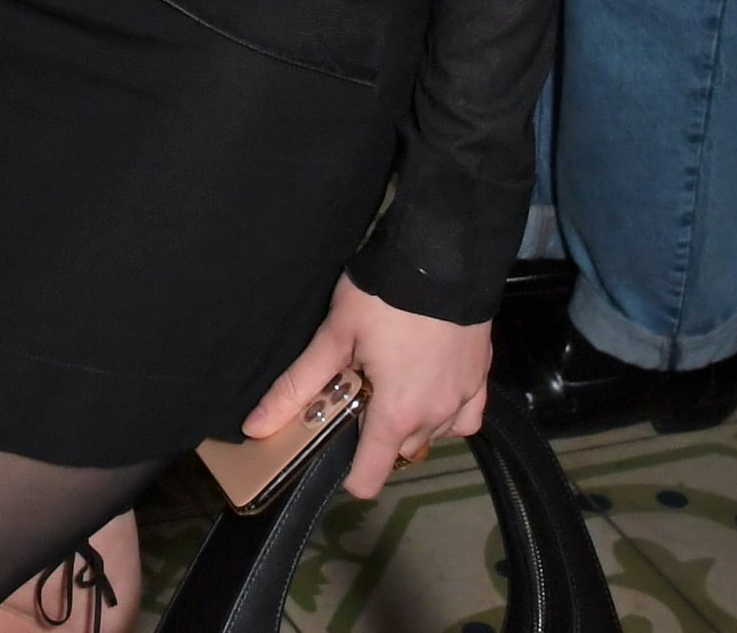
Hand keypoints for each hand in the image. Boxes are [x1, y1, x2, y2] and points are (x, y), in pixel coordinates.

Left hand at [246, 273, 489, 503]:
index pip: (369, 479)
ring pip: (431, 435)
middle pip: (398, 452)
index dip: (347, 472)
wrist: (444, 257)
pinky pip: (463, 418)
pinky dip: (445, 412)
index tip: (334, 444)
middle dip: (375, 433)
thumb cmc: (384, 297)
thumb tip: (255, 427)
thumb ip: (298, 386)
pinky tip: (428, 385)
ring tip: (389, 378)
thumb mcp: (334, 336)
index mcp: (396, 416)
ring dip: (409, 421)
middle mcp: (434, 420)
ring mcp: (463, 401)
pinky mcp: (481, 380)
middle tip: (358, 390)